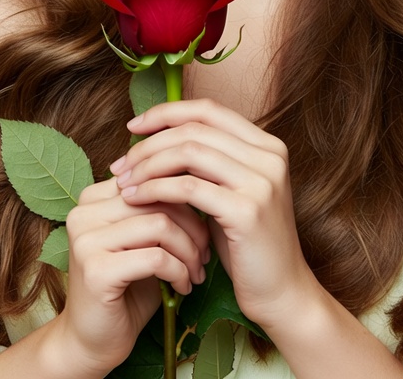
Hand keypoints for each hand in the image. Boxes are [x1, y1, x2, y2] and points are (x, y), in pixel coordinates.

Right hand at [56, 177, 210, 371]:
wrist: (93, 341)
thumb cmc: (127, 287)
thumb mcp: (144, 240)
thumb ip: (158, 210)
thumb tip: (201, 183)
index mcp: (93, 197)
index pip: (151, 178)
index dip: (185, 198)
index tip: (203, 227)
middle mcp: (83, 212)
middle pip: (158, 198)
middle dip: (193, 226)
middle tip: (206, 252)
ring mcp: (86, 240)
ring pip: (160, 225)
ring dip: (189, 251)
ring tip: (196, 271)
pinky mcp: (96, 270)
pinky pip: (156, 258)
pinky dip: (179, 271)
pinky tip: (183, 287)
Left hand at [109, 99, 318, 328]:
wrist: (281, 292)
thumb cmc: (247, 244)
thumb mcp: (230, 192)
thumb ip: (207, 163)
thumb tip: (155, 139)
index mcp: (267, 144)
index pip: (208, 109)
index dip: (167, 113)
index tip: (134, 127)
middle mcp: (269, 156)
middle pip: (195, 129)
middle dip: (150, 143)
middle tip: (120, 163)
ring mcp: (261, 181)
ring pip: (189, 152)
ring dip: (148, 165)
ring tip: (123, 182)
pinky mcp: (247, 210)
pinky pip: (189, 188)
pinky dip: (156, 189)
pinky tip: (137, 199)